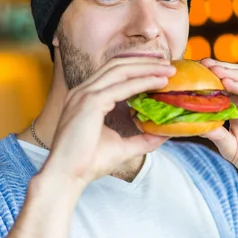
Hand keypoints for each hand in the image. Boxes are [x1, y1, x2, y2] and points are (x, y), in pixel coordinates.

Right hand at [42, 57, 175, 192]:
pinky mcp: (90, 102)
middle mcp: (84, 91)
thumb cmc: (89, 163)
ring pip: (121, 70)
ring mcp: (85, 94)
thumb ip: (143, 139)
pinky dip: (143, 81)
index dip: (137, 67)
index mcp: (86, 97)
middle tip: (169, 64)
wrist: (68, 176)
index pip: (114, 73)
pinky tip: (159, 82)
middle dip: (145, 62)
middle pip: (118, 65)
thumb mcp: (123, 147)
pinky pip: (122, 86)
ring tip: (169, 70)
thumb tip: (165, 134)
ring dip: (147, 67)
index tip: (160, 69)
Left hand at [199, 58, 237, 187]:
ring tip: (213, 69)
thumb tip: (192, 123)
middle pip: (236, 76)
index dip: (210, 76)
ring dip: (230, 73)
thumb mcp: (229, 146)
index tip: (192, 71)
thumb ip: (216, 134)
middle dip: (219, 68)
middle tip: (200, 64)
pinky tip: (229, 83)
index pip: (226, 84)